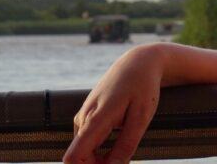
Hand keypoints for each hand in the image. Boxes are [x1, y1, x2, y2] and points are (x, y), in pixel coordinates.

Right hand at [63, 43, 166, 163]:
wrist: (138, 62)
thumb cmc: (142, 87)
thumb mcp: (142, 117)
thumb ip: (126, 145)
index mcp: (96, 119)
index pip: (73, 157)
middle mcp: (83, 118)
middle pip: (80, 159)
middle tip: (125, 160)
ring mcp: (83, 116)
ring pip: (83, 152)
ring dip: (99, 160)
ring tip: (123, 151)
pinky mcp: (86, 116)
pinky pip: (86, 143)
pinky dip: (99, 151)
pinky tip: (117, 143)